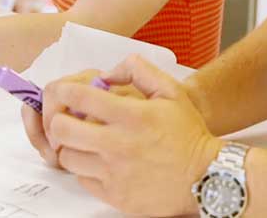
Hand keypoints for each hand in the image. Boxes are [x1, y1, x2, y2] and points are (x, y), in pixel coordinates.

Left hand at [43, 55, 221, 215]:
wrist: (206, 177)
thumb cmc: (188, 134)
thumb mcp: (171, 91)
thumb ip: (138, 70)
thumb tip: (107, 73)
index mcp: (132, 115)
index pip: (79, 96)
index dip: (65, 91)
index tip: (67, 93)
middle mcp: (119, 145)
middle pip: (62, 129)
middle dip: (59, 120)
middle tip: (68, 119)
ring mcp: (115, 173)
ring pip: (68, 157)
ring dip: (72, 146)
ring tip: (85, 142)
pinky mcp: (115, 196)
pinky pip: (82, 180)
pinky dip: (85, 170)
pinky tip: (100, 162)